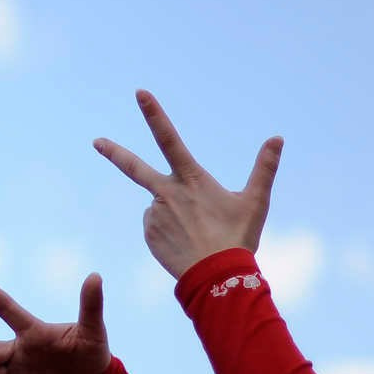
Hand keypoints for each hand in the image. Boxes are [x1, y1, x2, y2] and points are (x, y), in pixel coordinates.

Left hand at [95, 89, 282, 281]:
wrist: (216, 279)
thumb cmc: (238, 238)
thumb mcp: (256, 202)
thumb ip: (265, 168)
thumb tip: (278, 138)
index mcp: (190, 178)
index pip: (168, 138)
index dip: (154, 114)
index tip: (139, 93)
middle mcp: (166, 193)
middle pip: (134, 167)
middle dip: (113, 152)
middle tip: (96, 142)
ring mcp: (154, 215)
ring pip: (160, 205)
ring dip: (175, 213)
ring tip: (198, 234)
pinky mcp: (148, 235)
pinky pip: (155, 226)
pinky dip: (168, 231)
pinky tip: (185, 243)